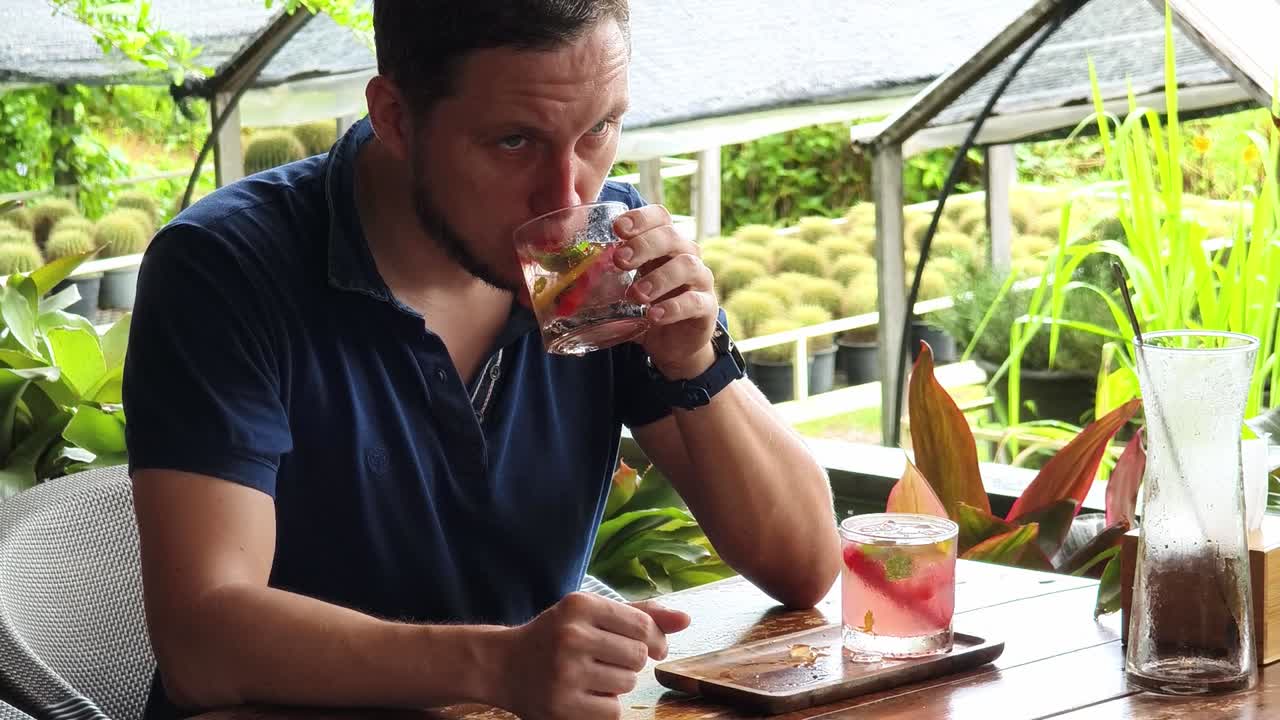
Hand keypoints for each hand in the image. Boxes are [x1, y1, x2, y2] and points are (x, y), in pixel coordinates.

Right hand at [494, 592, 690, 719]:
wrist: (502, 665)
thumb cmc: (556, 636)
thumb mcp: (591, 614)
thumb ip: (640, 614)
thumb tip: (687, 619)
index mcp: (580, 605)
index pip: (643, 625)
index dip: (655, 640)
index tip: (651, 646)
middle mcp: (571, 635)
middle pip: (638, 656)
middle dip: (631, 662)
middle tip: (606, 660)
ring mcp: (565, 672)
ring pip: (627, 684)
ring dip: (618, 684)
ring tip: (592, 676)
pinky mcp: (561, 705)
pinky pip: (613, 711)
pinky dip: (606, 707)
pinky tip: (585, 695)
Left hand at [613, 205, 717, 378]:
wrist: (673, 345)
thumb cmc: (646, 308)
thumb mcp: (622, 291)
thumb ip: (600, 281)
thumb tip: (550, 282)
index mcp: (664, 246)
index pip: (660, 217)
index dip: (641, 217)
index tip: (617, 228)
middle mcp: (685, 256)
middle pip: (673, 236)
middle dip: (645, 245)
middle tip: (620, 260)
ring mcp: (699, 281)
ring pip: (688, 266)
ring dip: (659, 277)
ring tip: (637, 294)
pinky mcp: (706, 308)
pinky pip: (695, 301)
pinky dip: (674, 307)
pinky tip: (654, 315)